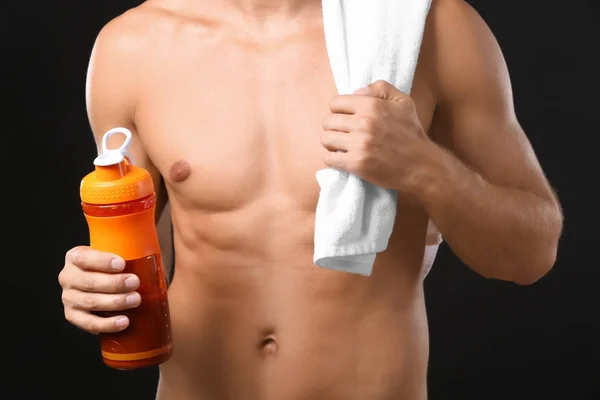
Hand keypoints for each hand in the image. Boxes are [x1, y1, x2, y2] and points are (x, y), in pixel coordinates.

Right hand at [58, 246, 140, 333]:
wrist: (105, 283)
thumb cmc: (116, 266)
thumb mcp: (117, 253)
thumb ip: (130, 251)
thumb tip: (153, 252)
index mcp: (75, 257)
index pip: (85, 258)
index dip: (102, 261)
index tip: (122, 264)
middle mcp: (68, 277)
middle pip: (89, 282)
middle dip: (114, 283)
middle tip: (135, 282)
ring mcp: (68, 298)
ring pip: (90, 302)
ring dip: (114, 302)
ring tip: (135, 300)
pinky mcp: (73, 316)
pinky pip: (89, 323)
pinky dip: (107, 324)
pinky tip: (124, 321)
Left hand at [321, 80, 435, 192]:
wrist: (421, 165)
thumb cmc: (411, 133)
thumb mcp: (403, 102)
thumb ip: (381, 89)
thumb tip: (356, 92)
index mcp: (371, 106)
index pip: (335, 103)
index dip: (338, 110)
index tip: (346, 118)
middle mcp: (363, 123)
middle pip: (327, 122)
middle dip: (333, 127)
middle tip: (343, 134)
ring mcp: (359, 145)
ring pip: (325, 140)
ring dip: (331, 144)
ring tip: (342, 146)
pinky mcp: (356, 164)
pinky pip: (329, 159)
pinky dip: (333, 160)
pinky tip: (342, 159)